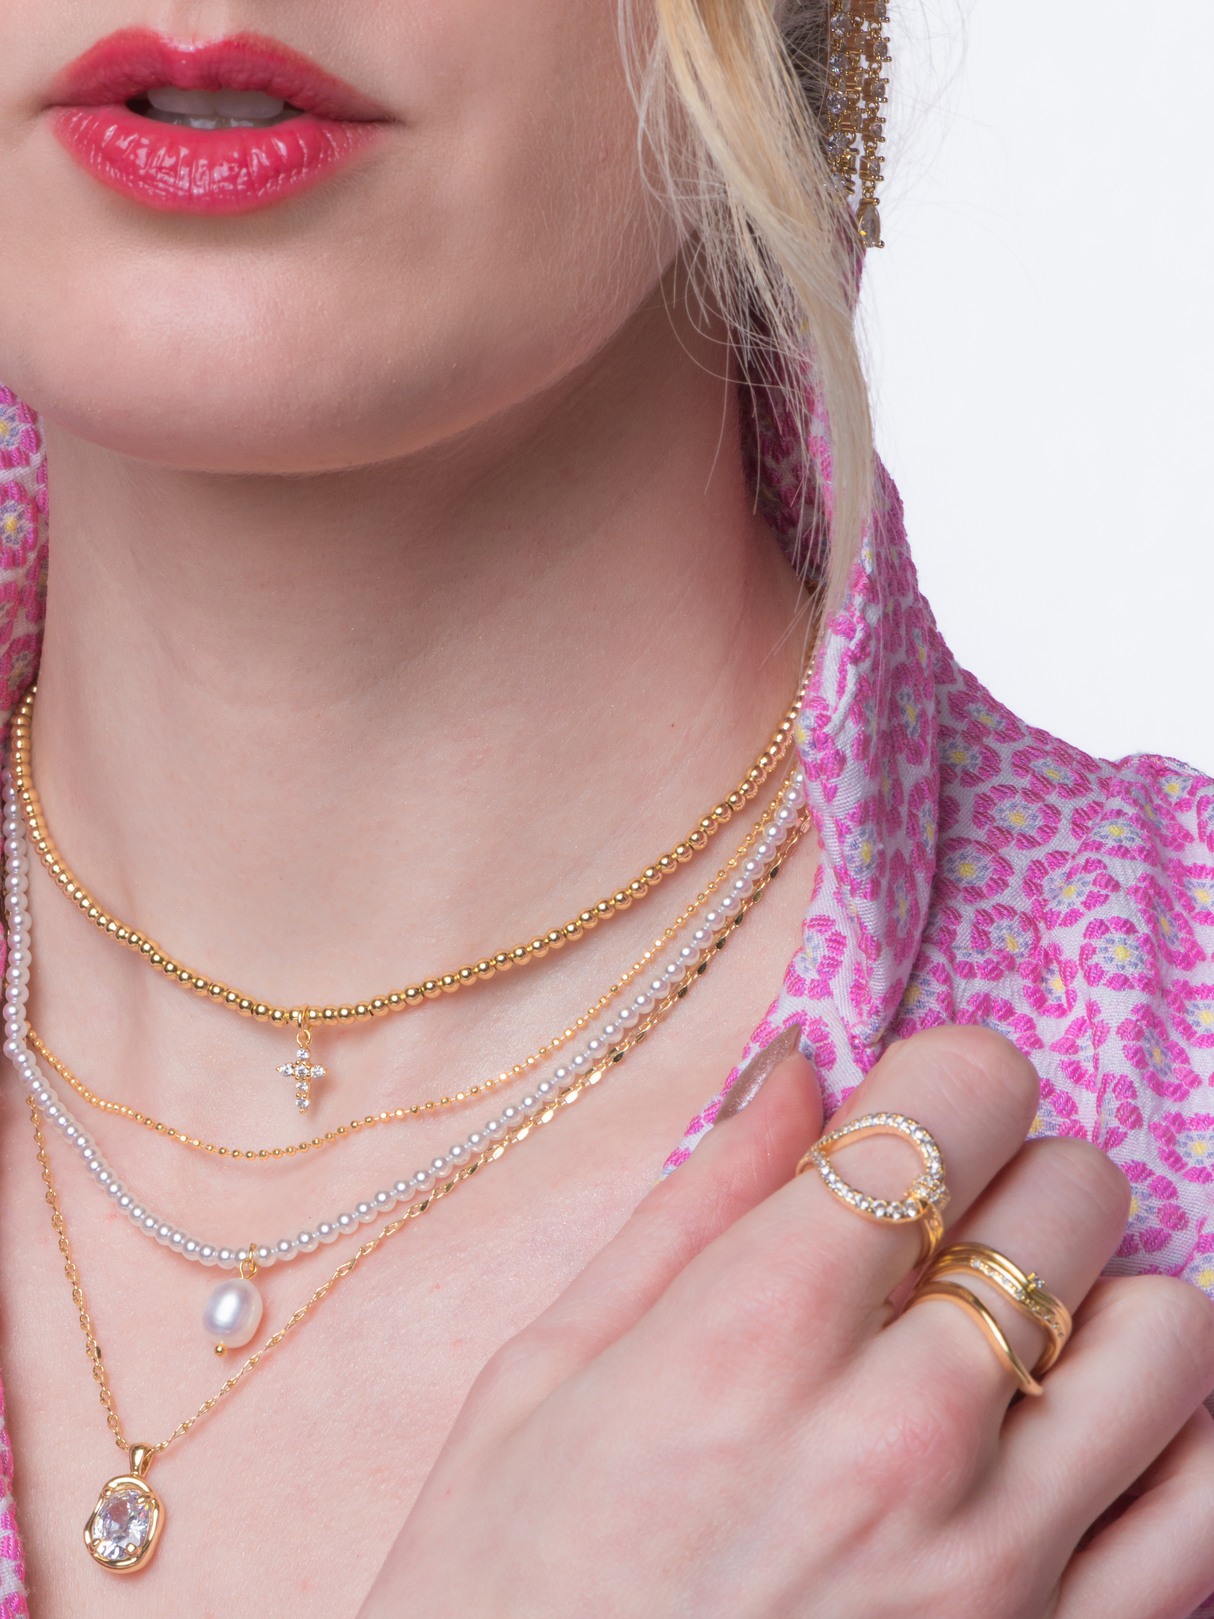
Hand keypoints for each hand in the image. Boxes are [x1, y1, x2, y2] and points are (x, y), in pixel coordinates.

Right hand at [359, 1027, 1213, 1618]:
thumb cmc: (506, 1596)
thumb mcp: (541, 1381)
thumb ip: (690, 1211)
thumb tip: (797, 1074)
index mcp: (753, 1338)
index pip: (950, 1105)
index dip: (952, 1074)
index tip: (924, 1107)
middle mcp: (900, 1439)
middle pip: (1073, 1197)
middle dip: (1017, 1180)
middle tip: (949, 1232)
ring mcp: (1000, 1571)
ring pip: (1171, 1333)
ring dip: (1102, 1307)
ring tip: (1015, 1346)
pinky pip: (1208, 1507)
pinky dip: (1172, 1440)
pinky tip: (1081, 1445)